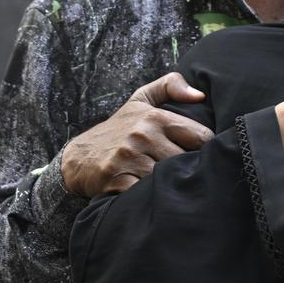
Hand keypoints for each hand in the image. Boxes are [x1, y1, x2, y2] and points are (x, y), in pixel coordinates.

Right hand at [60, 72, 212, 195]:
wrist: (78, 159)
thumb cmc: (117, 129)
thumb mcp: (140, 100)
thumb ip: (170, 86)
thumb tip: (200, 96)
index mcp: (155, 117)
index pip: (201, 136)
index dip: (205, 149)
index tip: (200, 155)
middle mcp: (143, 136)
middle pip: (188, 160)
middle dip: (190, 168)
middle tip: (187, 174)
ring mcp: (129, 158)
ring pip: (170, 178)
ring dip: (173, 184)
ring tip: (171, 184)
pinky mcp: (118, 181)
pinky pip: (148, 193)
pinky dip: (153, 196)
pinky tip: (153, 195)